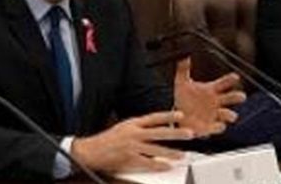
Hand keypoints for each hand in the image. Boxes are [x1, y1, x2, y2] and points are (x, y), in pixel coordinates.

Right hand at [71, 110, 192, 173]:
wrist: (90, 151)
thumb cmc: (106, 141)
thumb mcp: (123, 128)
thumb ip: (138, 129)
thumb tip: (155, 131)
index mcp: (132, 123)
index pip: (154, 118)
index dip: (168, 116)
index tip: (181, 115)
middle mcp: (133, 133)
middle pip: (159, 132)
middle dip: (176, 133)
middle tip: (189, 134)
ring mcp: (132, 146)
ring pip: (156, 149)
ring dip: (171, 152)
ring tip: (182, 154)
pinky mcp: (129, 159)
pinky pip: (148, 162)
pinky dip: (158, 165)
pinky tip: (167, 166)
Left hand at [172, 57, 244, 135]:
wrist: (178, 116)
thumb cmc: (184, 98)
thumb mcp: (182, 83)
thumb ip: (183, 69)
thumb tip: (183, 54)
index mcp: (212, 90)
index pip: (224, 83)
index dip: (230, 80)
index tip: (236, 76)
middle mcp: (216, 102)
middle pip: (231, 98)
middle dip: (237, 97)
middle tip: (242, 96)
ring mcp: (214, 115)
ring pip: (228, 115)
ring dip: (230, 115)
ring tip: (231, 115)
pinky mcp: (209, 127)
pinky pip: (216, 128)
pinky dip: (218, 127)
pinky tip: (219, 126)